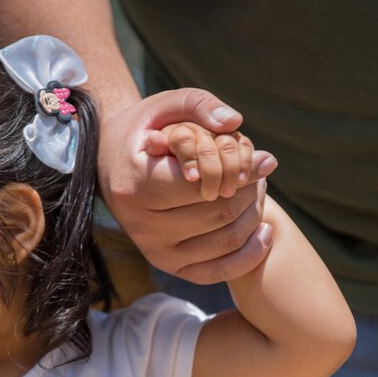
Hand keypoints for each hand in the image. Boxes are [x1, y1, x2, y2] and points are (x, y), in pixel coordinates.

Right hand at [98, 88, 276, 282]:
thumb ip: (200, 105)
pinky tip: (265, 231)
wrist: (112, 164)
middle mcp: (141, 226)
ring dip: (255, 214)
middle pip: (220, 211)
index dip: (242, 169)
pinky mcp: (169, 267)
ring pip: (226, 239)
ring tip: (259, 192)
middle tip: (261, 174)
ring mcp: (155, 252)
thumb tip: (235, 123)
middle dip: (251, 190)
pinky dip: (250, 254)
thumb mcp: (165, 105)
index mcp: (135, 186)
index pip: (203, 183)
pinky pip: (219, 271)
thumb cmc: (145, 131)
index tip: (263, 158)